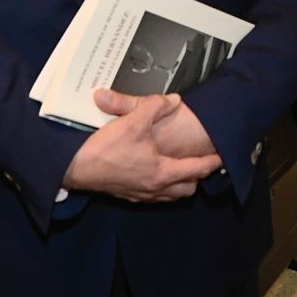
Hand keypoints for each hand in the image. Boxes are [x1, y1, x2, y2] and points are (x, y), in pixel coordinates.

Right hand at [63, 93, 219, 201]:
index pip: (197, 169)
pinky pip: (152, 196)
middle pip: (187, 189)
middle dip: (196, 177)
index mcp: (162, 172)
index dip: (212, 162)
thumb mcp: (133, 120)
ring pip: (170, 196)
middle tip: (200, 163)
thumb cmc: (104, 149)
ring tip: (180, 169)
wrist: (75, 168)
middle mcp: (154, 188)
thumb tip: (174, 100)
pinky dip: (160, 187)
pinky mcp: (127, 195)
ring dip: (178, 184)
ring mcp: (140, 194)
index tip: (222, 157)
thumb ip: (156, 106)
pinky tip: (152, 174)